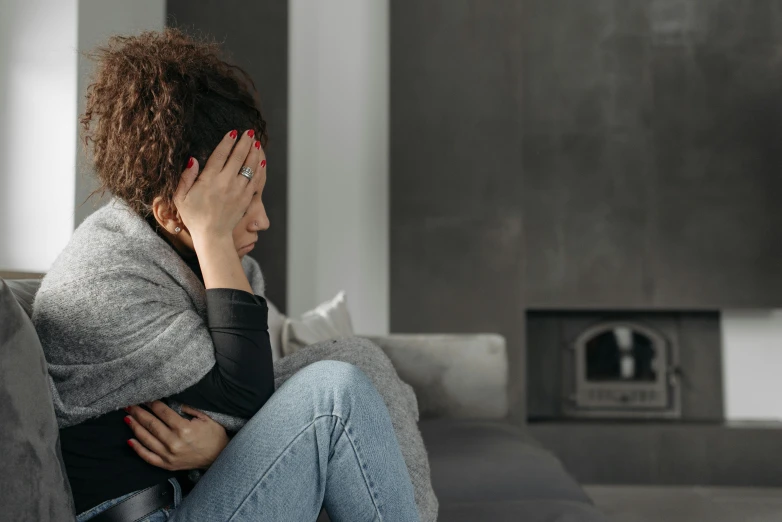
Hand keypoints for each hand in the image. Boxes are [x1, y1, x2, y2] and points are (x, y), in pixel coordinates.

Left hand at [124, 401, 228, 470]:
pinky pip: (148, 457)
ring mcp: (168, 455)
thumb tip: (172, 401)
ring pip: (146, 439)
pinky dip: (138, 449)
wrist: (219, 457)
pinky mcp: (167, 465)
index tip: (144, 398)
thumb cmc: (214, 435)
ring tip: (127, 417)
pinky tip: (130, 440)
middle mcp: (173, 442)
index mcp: (184, 428)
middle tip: (129, 405)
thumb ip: (188, 408)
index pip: (162, 412)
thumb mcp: (205, 418)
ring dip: (134, 427)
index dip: (152, 404)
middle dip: (138, 413)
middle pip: (151, 424)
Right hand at [174, 129, 262, 243]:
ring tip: (256, 141)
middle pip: (238, 156)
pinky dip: (260, 168)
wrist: (212, 235)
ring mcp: (238, 190)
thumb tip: (193, 160)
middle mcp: (226, 182)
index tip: (233, 132)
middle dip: (245, 142)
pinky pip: (256, 179)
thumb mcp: (181, 197)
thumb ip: (185, 178)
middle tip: (249, 131)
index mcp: (209, 179)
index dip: (227, 142)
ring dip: (254, 152)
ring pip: (250, 166)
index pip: (220, 155)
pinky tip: (262, 160)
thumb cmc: (194, 216)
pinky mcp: (247, 198)